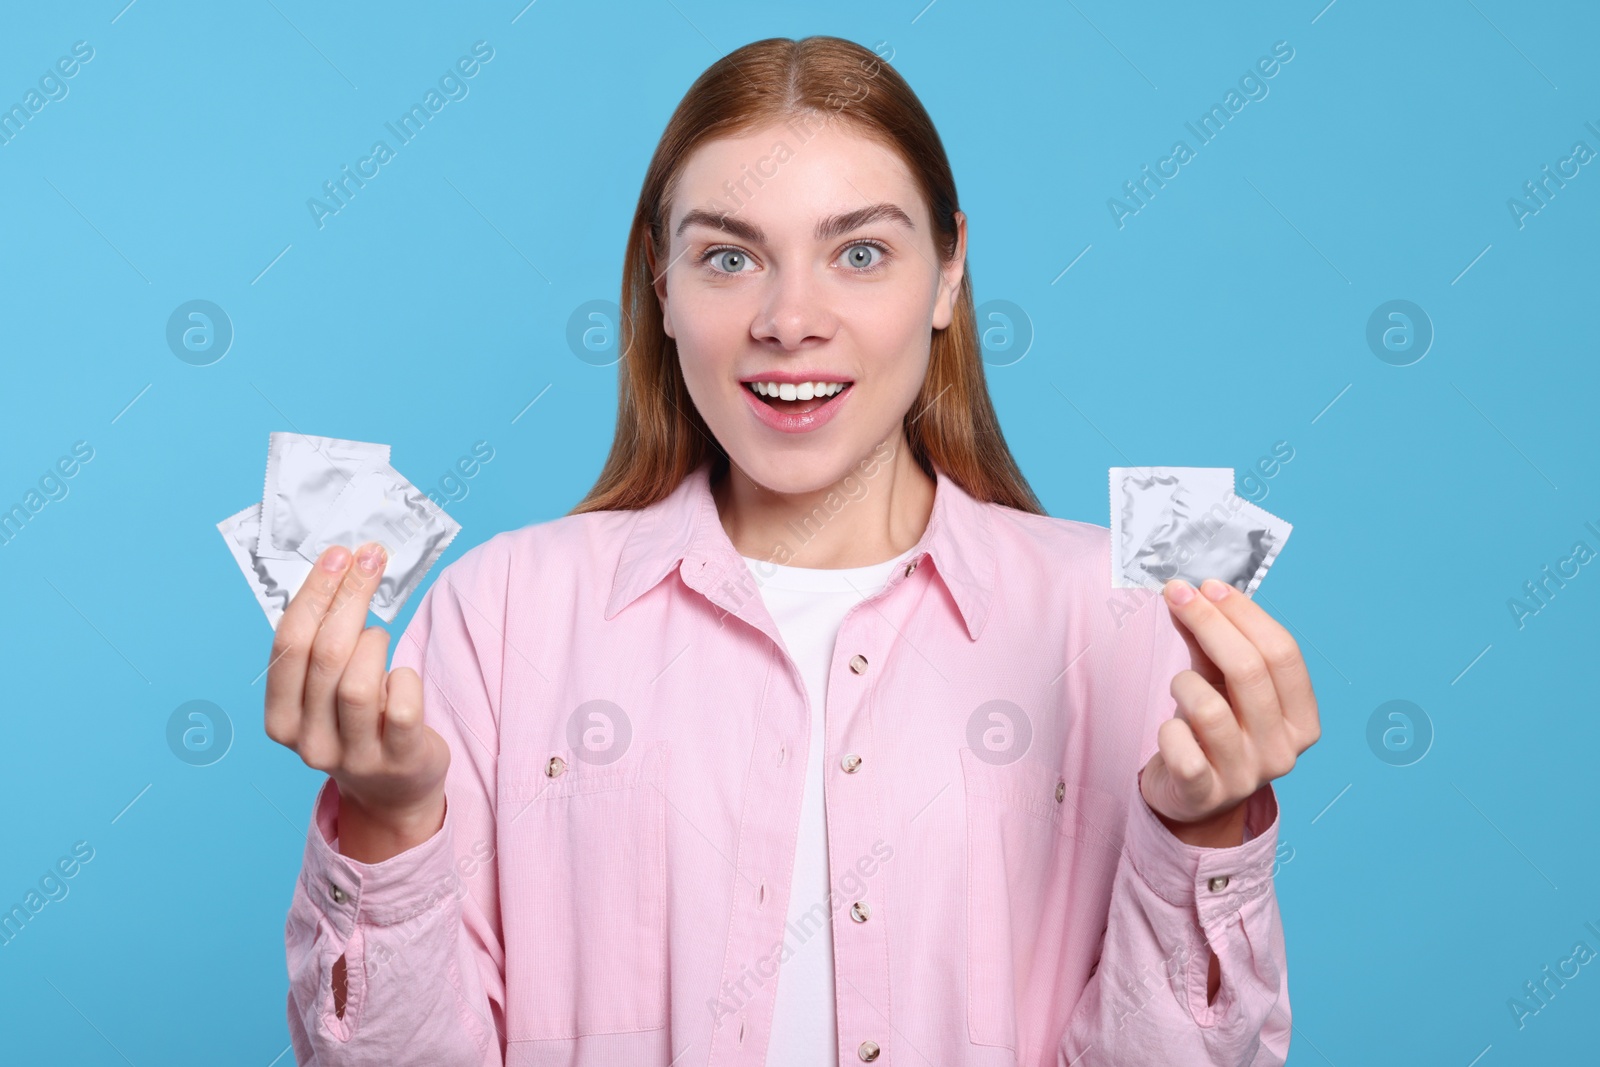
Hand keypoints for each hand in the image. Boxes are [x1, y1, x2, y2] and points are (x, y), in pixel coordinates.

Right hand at [263, 541, 450, 859]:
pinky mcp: (400, 759)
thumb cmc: (358, 722)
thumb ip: (320, 644)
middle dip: (349, 597)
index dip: (314, 593)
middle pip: (325, 655)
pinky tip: (402, 675)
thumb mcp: (324, 692)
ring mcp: (355, 757)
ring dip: (374, 643)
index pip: (288, 645)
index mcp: (280, 720)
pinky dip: (404, 677)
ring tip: (380, 636)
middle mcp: (309, 743)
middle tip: (371, 558)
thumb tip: (338, 566)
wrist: (394, 792)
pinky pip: (402, 704)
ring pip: (358, 683)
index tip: (337, 554)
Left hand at [1139, 577, 1320, 831]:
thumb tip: (1188, 593)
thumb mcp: (1219, 683)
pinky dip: (1168, 730)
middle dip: (1208, 623)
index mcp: (1302, 720)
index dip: (1243, 613)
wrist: (1192, 797)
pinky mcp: (1205, 794)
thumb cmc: (1213, 731)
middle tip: (1176, 594)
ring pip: (1209, 708)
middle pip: (1250, 671)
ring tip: (1178, 689)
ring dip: (1183, 684)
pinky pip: (1181, 749)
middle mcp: (1283, 750)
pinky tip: (1170, 728)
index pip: (1283, 654)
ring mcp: (1246, 776)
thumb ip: (1208, 642)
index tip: (1207, 585)